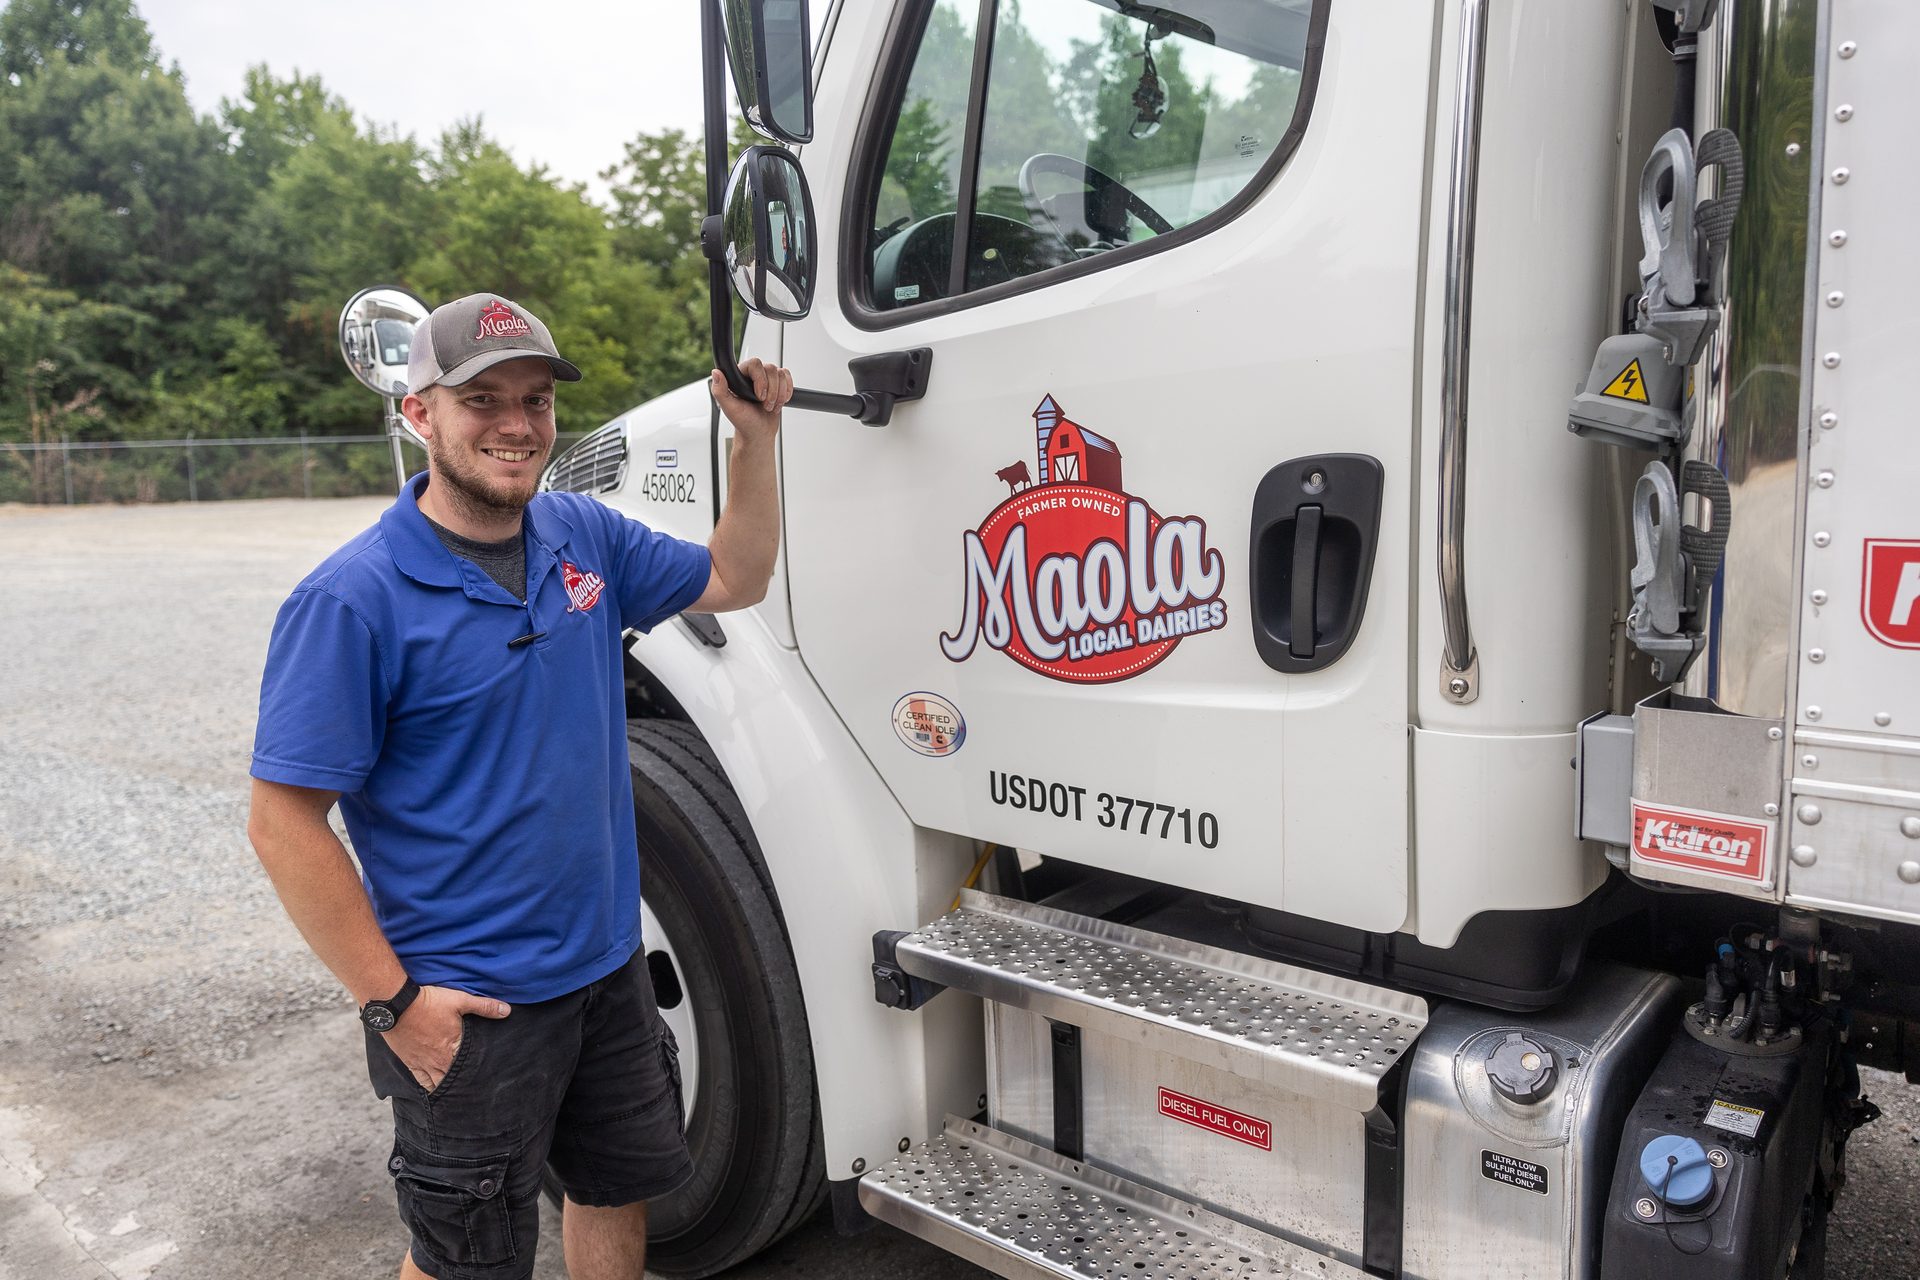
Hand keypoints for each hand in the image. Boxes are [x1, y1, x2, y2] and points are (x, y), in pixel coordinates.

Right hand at [382, 985, 509, 1093]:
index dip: (480, 1073)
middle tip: (475, 1094)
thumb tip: (507, 1011)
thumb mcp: (460, 1000)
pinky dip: (430, 1088)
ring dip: (449, 1089)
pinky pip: (422, 1082)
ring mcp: (423, 1063)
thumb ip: (484, 1007)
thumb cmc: (429, 1002)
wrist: (396, 1005)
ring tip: (459, 1097)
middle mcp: (439, 1060)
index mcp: (454, 1047)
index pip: (471, 1066)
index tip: (489, 1081)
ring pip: (439, 1084)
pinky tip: (436, 1093)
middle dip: (465, 1085)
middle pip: (455, 1079)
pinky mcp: (410, 1063)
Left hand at [710, 358, 792, 446]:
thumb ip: (720, 391)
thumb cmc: (744, 422)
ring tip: (770, 405)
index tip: (759, 396)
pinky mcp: (777, 385)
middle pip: (771, 369)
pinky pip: (787, 378)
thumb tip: (716, 373)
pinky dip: (787, 392)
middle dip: (772, 391)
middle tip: (765, 404)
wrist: (758, 433)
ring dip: (779, 394)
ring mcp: (766, 380)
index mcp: (739, 377)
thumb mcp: (729, 408)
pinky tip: (779, 402)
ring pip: (781, 374)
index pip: (755, 364)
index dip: (761, 380)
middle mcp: (752, 376)